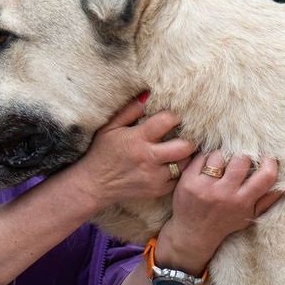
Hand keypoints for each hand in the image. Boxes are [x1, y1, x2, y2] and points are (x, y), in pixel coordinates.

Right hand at [55, 98, 196, 214]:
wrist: (95, 185)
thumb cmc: (102, 152)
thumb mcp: (110, 127)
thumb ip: (130, 110)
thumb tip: (148, 95)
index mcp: (137, 139)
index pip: (167, 121)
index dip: (175, 115)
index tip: (177, 115)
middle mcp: (149, 159)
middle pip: (185, 146)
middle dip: (189, 138)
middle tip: (186, 134)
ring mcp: (155, 177)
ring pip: (185, 163)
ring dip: (185, 155)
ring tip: (180, 148)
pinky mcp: (158, 190)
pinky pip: (179, 178)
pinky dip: (179, 171)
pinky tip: (172, 164)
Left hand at [156, 152, 283, 272]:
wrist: (193, 234)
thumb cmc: (225, 222)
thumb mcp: (249, 215)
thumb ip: (267, 200)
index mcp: (242, 202)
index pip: (265, 176)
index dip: (269, 163)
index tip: (267, 160)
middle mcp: (224, 195)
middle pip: (241, 159)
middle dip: (243, 158)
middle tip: (240, 163)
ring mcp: (205, 187)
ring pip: (220, 155)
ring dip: (223, 157)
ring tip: (222, 166)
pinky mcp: (188, 181)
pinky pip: (201, 157)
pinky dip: (206, 159)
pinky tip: (207, 168)